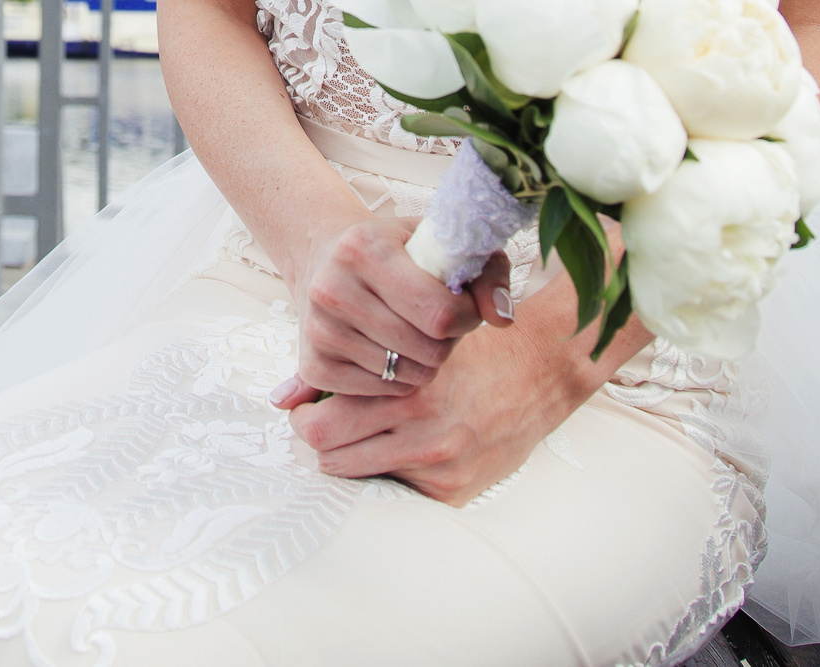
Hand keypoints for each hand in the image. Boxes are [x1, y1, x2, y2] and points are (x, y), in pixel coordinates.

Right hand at [270, 214, 497, 398]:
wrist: (326, 259)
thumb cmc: (397, 251)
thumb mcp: (442, 244)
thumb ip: (486, 273)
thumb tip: (501, 317)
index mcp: (364, 248)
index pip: (439, 312)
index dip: (468, 317)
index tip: (465, 307)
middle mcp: (332, 289)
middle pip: (427, 349)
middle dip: (448, 341)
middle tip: (440, 323)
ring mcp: (319, 330)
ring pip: (407, 375)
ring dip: (425, 361)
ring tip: (415, 332)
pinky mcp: (314, 366)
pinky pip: (382, 392)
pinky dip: (398, 378)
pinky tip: (391, 349)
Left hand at [289, 273, 607, 506]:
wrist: (542, 370)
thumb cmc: (468, 344)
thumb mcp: (414, 329)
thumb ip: (349, 356)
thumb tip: (278, 399)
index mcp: (408, 389)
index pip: (323, 424)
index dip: (306, 416)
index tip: (306, 408)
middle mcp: (422, 431)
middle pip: (330, 455)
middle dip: (319, 438)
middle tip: (319, 423)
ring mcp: (439, 465)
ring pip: (357, 474)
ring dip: (349, 456)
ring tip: (355, 433)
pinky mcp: (454, 490)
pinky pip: (396, 488)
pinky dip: (389, 469)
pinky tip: (397, 446)